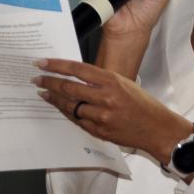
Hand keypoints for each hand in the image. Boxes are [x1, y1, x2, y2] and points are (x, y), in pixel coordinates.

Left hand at [34, 58, 190, 165]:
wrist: (156, 128)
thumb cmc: (142, 104)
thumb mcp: (124, 83)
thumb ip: (101, 80)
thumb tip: (76, 76)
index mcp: (112, 81)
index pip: (78, 69)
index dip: (57, 66)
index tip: (42, 63)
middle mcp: (106, 97)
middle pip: (69, 88)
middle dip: (49, 82)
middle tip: (37, 79)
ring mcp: (102, 116)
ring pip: (70, 106)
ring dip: (54, 99)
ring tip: (44, 94)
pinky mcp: (100, 130)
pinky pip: (77, 120)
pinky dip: (67, 113)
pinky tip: (60, 108)